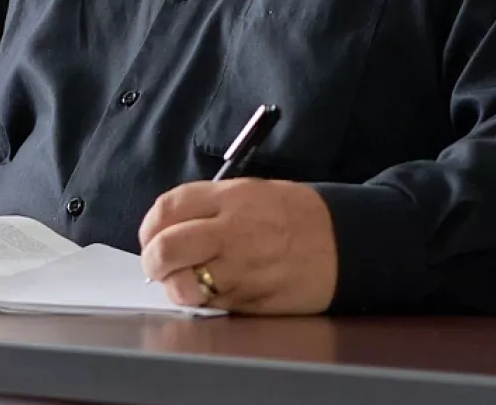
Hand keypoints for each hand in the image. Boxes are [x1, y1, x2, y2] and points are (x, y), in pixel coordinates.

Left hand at [137, 179, 337, 314]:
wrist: (346, 243)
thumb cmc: (297, 216)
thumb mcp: (252, 192)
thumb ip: (209, 206)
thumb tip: (167, 228)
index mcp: (230, 198)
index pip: (167, 209)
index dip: (149, 227)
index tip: (151, 237)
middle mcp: (231, 232)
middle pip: (166, 249)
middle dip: (153, 261)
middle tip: (158, 266)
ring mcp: (241, 269)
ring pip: (184, 285)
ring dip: (176, 288)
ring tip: (185, 284)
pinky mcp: (252, 300)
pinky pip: (212, 304)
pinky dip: (205, 301)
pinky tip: (216, 291)